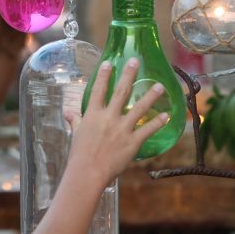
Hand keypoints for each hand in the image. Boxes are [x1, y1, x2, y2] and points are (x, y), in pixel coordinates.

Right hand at [64, 58, 168, 189]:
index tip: (109, 62)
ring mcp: (122, 129)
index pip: (99, 90)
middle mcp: (109, 117)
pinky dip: (158, 122)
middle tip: (135, 61)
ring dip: (150, 96)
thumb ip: (75, 120)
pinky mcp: (133, 142)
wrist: (88, 172)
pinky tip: (166, 115)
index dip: (104, 75)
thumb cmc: (79, 153)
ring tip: (160, 86)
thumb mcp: (76, 133)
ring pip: (139, 108)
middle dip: (129, 75)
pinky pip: (148, 130)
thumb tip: (67, 111)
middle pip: (121, 92)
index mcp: (93, 114)